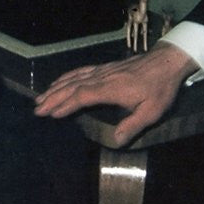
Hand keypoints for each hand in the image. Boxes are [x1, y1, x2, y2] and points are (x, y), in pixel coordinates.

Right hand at [34, 42, 197, 145]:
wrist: (166, 62)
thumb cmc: (160, 88)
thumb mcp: (152, 111)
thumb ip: (133, 125)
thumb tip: (117, 141)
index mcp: (110, 89)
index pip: (82, 96)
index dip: (65, 105)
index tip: (52, 114)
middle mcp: (101, 78)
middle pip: (71, 87)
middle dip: (52, 98)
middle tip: (37, 109)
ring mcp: (101, 71)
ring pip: (73, 78)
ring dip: (55, 88)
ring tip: (40, 98)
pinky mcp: (104, 68)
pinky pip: (80, 71)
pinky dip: (65, 77)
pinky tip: (58, 82)